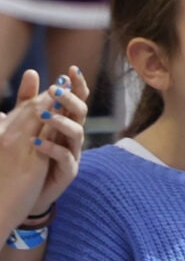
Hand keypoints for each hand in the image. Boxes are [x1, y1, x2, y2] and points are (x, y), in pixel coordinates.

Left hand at [0, 69, 84, 226]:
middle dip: (70, 100)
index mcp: (65, 122)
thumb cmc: (29, 155)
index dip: (77, 85)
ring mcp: (73, 153)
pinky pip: (65, 157)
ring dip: (61, 121)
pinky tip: (37, 142)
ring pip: (76, 133)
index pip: (76, 99)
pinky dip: (52, 148)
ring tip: (44, 115)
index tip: (71, 69)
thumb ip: (29, 100)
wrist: (27, 191)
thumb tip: (31, 72)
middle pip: (81, 113)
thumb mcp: (26, 123)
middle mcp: (72, 136)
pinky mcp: (68, 171)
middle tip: (56, 89)